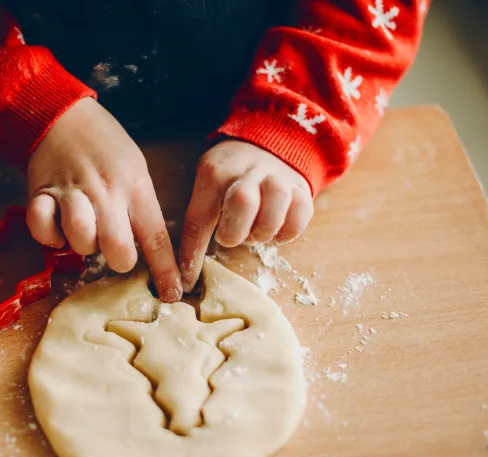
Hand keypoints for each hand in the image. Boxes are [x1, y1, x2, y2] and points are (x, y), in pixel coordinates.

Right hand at [26, 98, 181, 301]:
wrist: (61, 114)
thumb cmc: (105, 147)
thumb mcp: (135, 169)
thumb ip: (140, 207)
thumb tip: (148, 250)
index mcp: (135, 187)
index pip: (156, 237)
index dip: (166, 270)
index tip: (172, 294)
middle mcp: (106, 192)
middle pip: (118, 248)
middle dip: (118, 260)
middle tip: (113, 247)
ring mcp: (73, 193)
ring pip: (81, 240)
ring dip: (83, 245)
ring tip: (83, 230)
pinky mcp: (41, 193)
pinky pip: (42, 228)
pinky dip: (48, 234)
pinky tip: (54, 224)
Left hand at [178, 140, 312, 291]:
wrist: (270, 143)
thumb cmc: (231, 177)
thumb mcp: (210, 185)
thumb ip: (201, 217)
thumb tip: (186, 271)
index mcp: (215, 173)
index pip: (199, 218)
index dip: (192, 253)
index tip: (187, 282)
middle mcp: (247, 171)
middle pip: (243, 201)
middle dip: (236, 232)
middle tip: (233, 238)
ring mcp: (277, 176)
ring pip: (277, 202)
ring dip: (265, 229)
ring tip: (257, 233)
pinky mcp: (301, 186)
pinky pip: (301, 212)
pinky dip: (289, 231)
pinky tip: (278, 232)